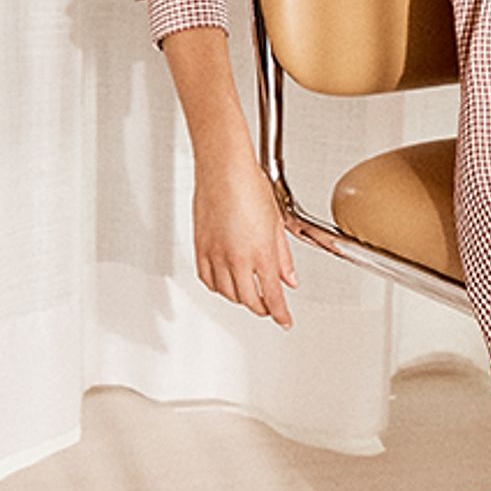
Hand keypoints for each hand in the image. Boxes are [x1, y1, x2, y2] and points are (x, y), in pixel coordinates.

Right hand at [193, 154, 298, 326]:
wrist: (223, 169)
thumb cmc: (250, 187)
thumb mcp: (276, 224)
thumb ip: (283, 257)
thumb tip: (290, 279)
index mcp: (260, 253)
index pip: (272, 296)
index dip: (280, 314)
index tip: (285, 321)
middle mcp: (236, 258)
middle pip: (249, 300)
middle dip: (262, 308)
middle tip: (270, 308)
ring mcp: (216, 254)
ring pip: (227, 293)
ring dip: (241, 299)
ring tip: (250, 294)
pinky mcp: (200, 247)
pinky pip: (207, 279)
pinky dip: (218, 287)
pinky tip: (225, 283)